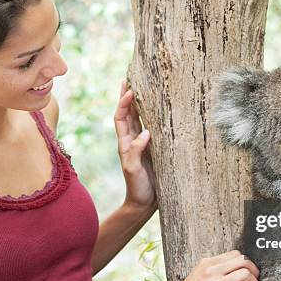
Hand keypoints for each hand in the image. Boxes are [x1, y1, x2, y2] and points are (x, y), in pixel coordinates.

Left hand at [114, 81, 156, 210]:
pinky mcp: (154, 149)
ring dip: (139, 103)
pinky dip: (153, 116)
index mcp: (125, 143)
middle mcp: (133, 140)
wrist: (144, 203)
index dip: (123, 103)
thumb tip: (146, 132)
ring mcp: (143, 144)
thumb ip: (136, 151)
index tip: (130, 90)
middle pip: (128, 113)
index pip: (121, 117)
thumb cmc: (138, 188)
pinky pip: (153, 128)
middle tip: (131, 77)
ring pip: (140, 118)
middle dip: (128, 96)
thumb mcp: (133, 170)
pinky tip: (160, 109)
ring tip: (143, 87)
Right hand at [158, 250, 259, 280]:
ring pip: (245, 274)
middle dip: (253, 270)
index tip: (248, 272)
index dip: (246, 263)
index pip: (235, 254)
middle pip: (243, 260)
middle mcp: (210, 271)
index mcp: (206, 263)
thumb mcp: (197, 276)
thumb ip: (212, 271)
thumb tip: (231, 271)